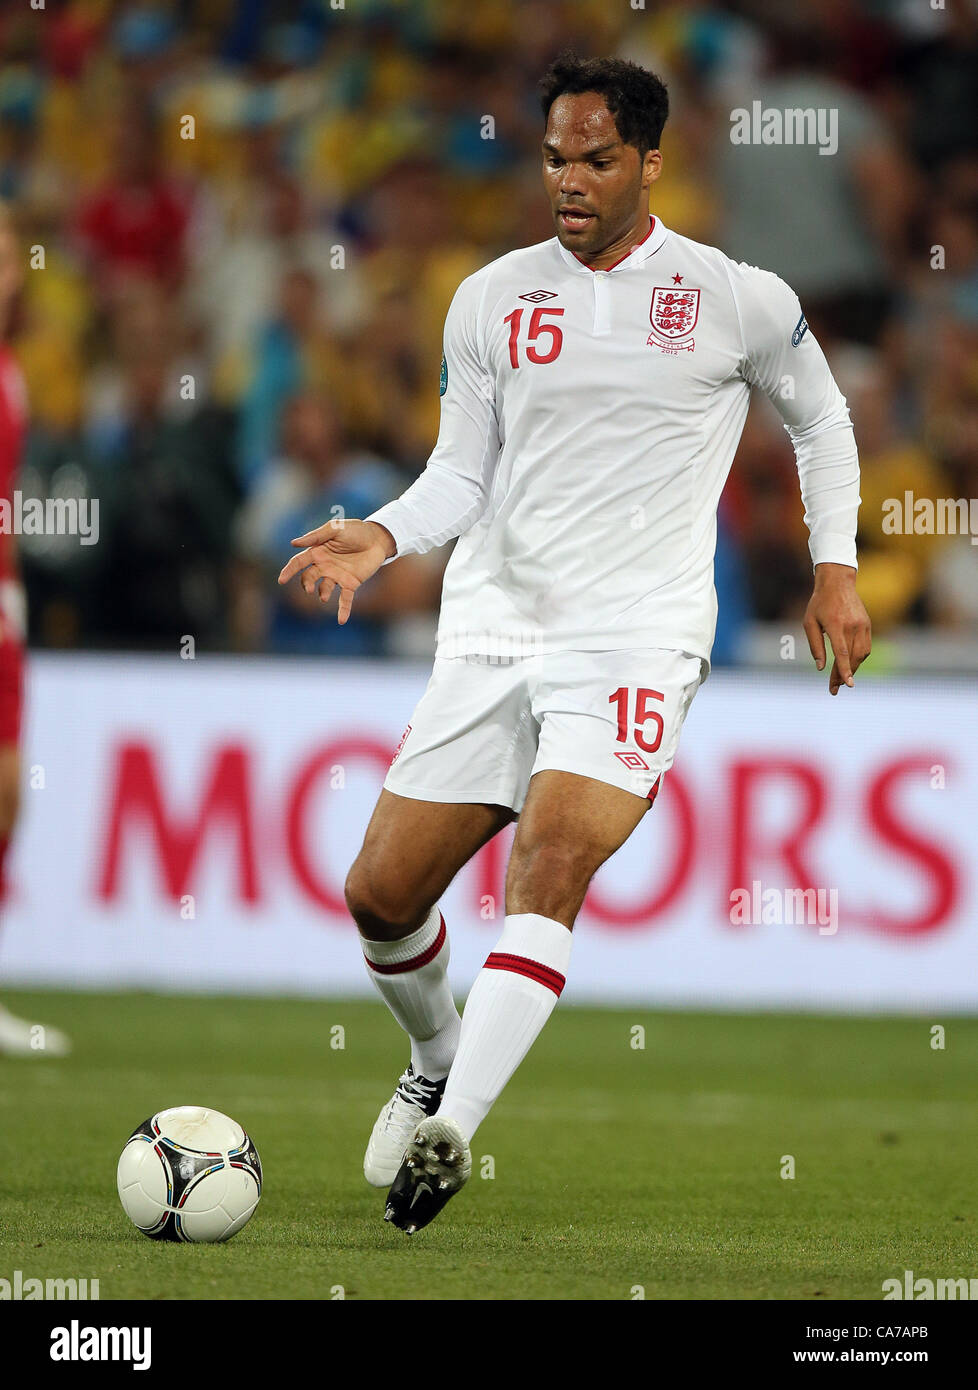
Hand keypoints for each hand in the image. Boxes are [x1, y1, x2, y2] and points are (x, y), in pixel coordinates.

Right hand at [277, 519, 395, 624]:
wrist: (378, 538)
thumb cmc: (355, 530)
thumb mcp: (335, 529)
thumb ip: (316, 536)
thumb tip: (293, 543)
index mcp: (317, 552)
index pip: (298, 562)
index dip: (288, 571)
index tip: (281, 580)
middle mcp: (324, 565)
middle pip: (308, 577)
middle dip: (306, 584)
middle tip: (308, 589)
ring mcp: (337, 576)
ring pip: (324, 589)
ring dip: (322, 594)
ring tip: (324, 597)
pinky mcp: (351, 583)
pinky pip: (345, 599)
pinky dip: (343, 610)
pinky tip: (341, 621)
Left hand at [803, 563, 871, 694]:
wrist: (837, 583)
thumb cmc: (819, 604)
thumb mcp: (809, 622)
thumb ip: (815, 646)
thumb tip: (821, 668)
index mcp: (835, 624)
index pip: (842, 652)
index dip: (844, 670)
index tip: (848, 685)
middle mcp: (852, 625)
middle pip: (852, 657)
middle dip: (844, 675)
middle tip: (834, 688)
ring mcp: (862, 625)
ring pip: (862, 654)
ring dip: (853, 668)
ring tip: (841, 678)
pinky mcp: (867, 625)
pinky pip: (866, 647)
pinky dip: (858, 658)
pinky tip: (849, 664)